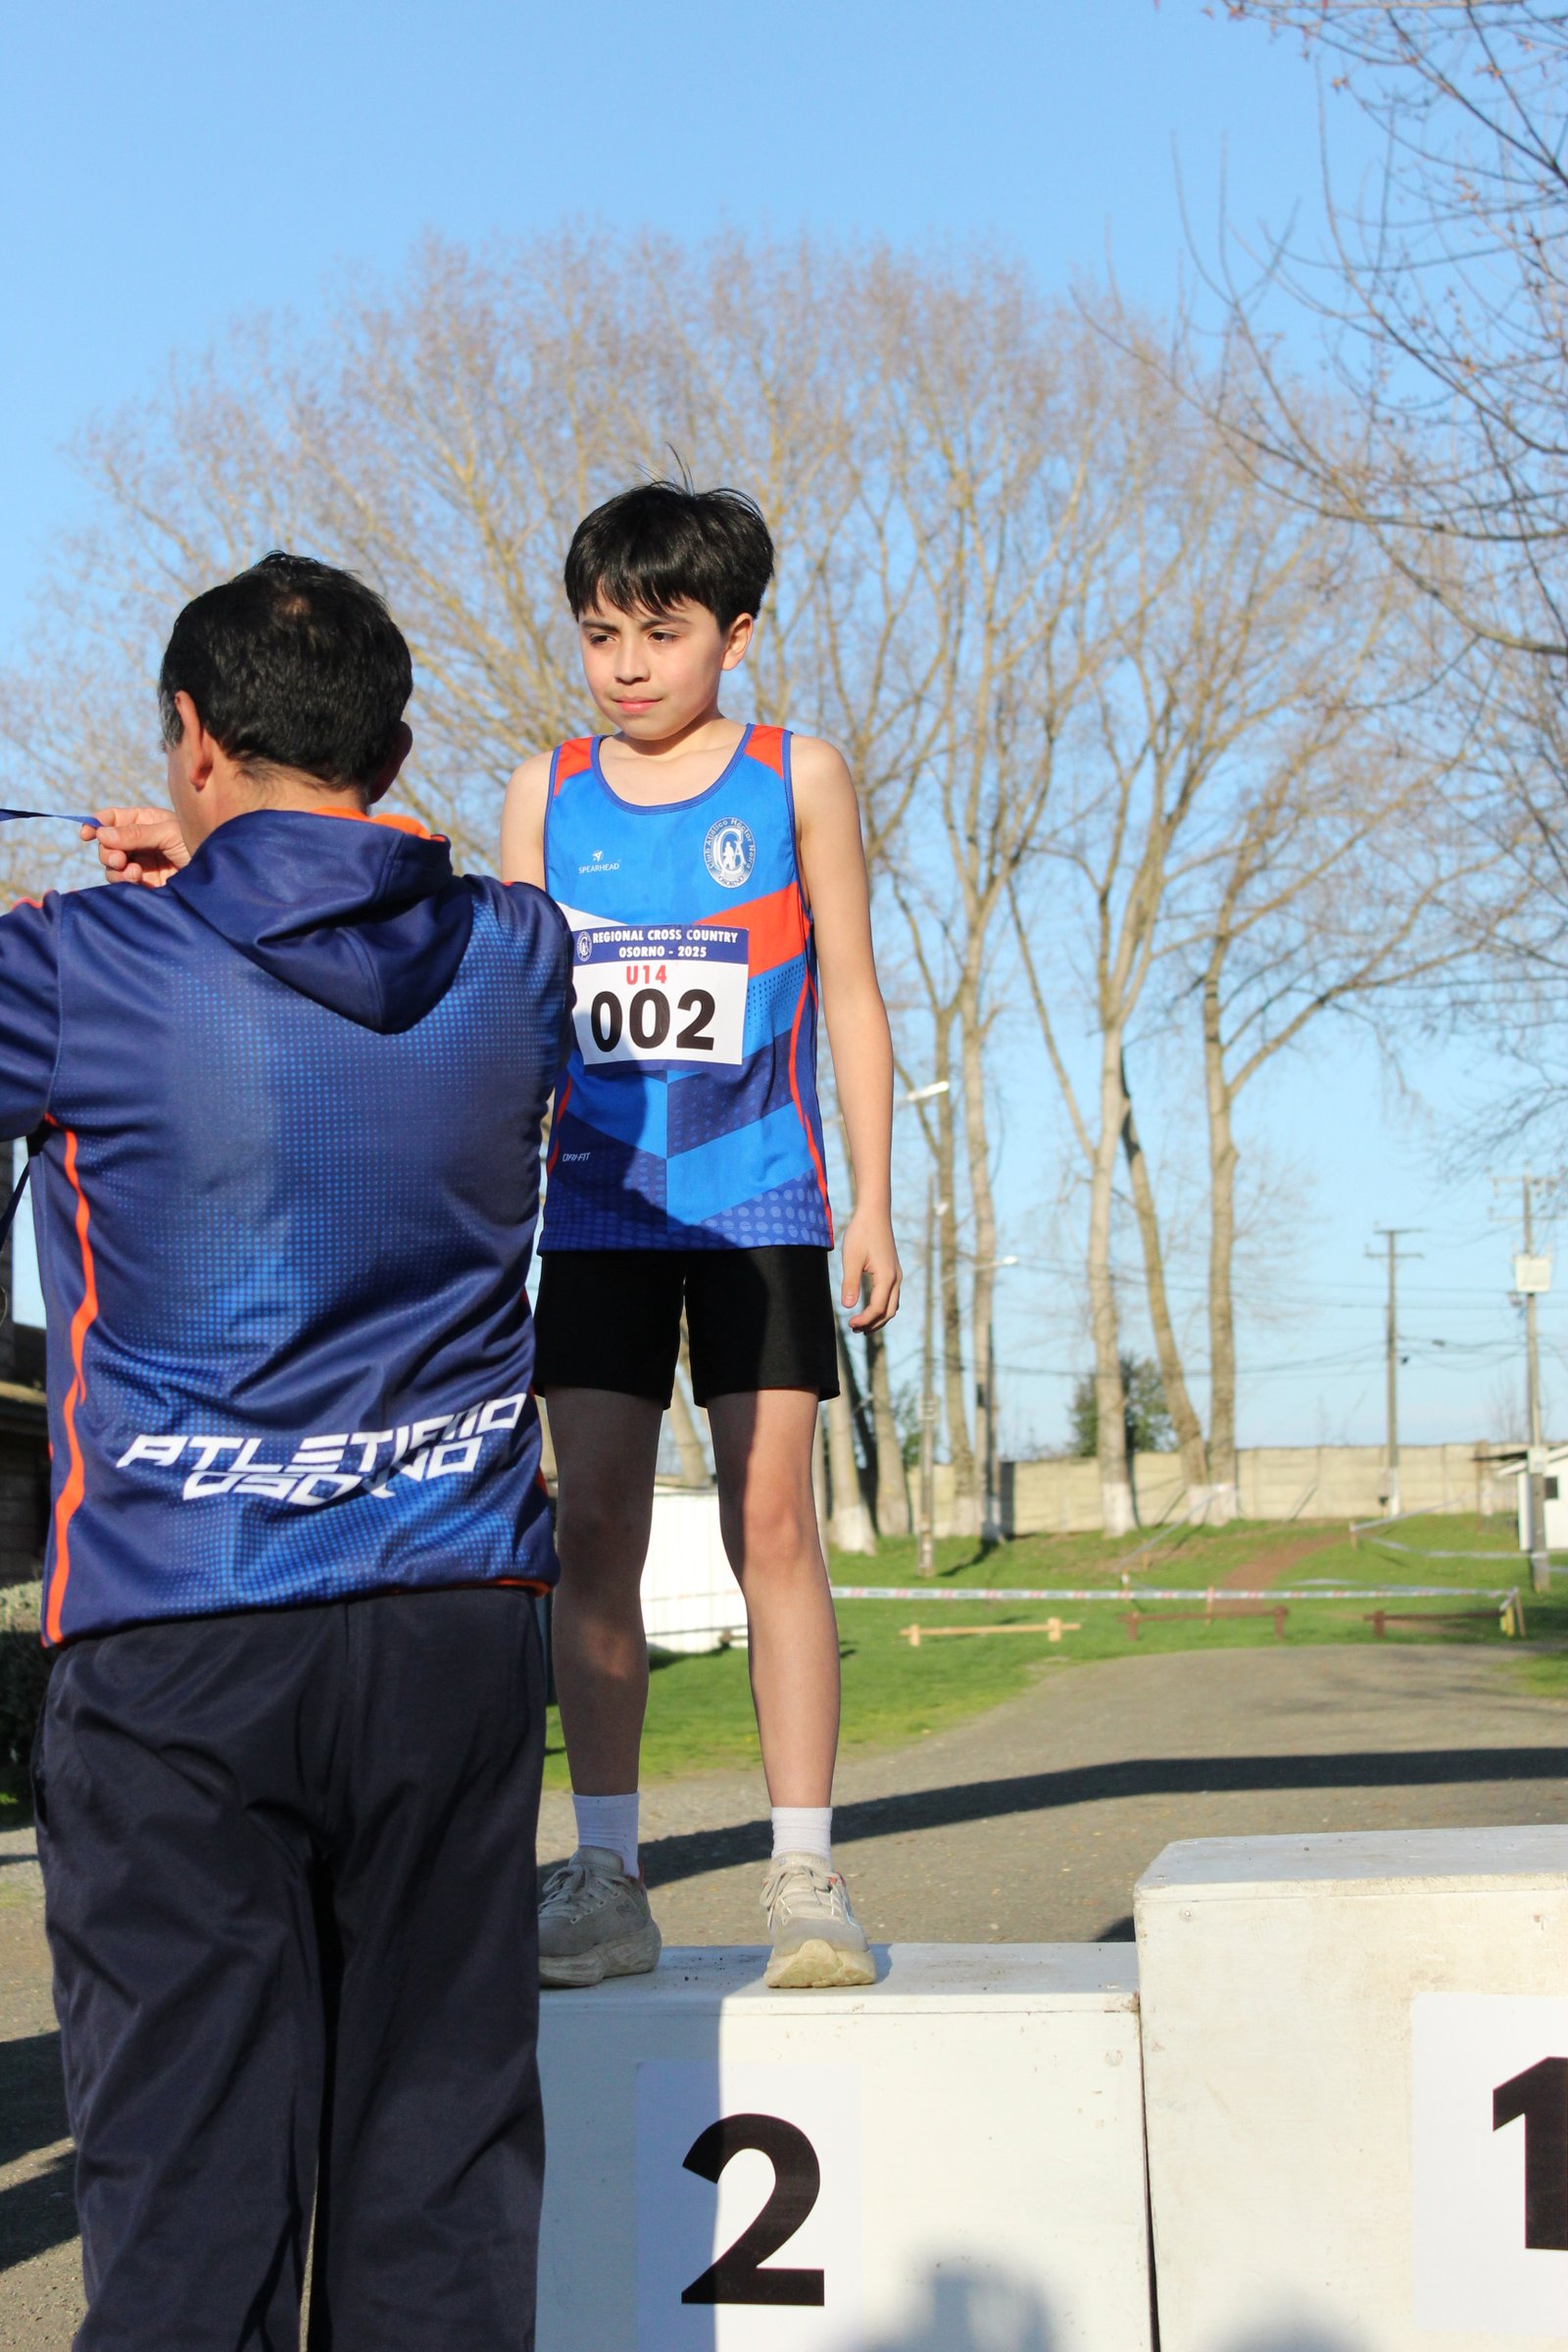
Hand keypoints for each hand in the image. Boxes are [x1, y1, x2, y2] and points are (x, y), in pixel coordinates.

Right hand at [87, 806, 190, 886]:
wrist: (217, 875)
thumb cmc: (200, 844)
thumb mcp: (168, 833)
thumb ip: (135, 834)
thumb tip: (101, 834)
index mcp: (146, 821)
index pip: (113, 818)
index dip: (96, 823)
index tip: (86, 833)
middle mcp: (141, 842)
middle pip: (108, 844)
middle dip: (107, 851)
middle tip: (118, 859)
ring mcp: (142, 863)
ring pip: (112, 865)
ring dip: (115, 868)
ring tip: (133, 871)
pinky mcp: (146, 883)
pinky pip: (123, 882)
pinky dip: (124, 881)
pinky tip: (137, 879)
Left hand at [840, 1207, 901, 1331]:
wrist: (875, 1213)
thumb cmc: (861, 1233)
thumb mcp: (851, 1258)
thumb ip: (850, 1283)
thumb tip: (848, 1306)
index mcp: (886, 1278)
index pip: (877, 1309)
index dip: (864, 1321)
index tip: (849, 1324)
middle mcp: (896, 1278)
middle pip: (889, 1312)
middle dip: (873, 1324)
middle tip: (855, 1329)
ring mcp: (897, 1274)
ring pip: (892, 1305)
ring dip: (879, 1317)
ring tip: (861, 1324)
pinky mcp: (893, 1270)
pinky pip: (892, 1296)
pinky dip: (882, 1307)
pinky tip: (869, 1307)